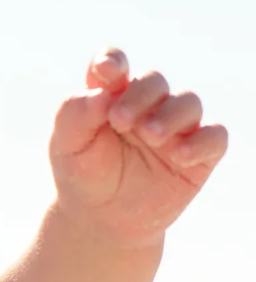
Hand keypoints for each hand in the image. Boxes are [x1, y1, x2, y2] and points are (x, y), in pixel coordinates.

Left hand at [48, 48, 228, 249]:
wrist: (100, 220)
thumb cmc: (83, 175)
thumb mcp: (66, 147)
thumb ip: (75, 114)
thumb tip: (102, 92)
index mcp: (110, 97)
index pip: (114, 65)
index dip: (112, 61)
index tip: (107, 71)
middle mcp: (146, 106)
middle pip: (153, 81)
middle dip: (139, 95)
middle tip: (120, 121)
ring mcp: (176, 128)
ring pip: (188, 102)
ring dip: (171, 114)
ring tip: (151, 135)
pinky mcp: (198, 154)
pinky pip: (215, 137)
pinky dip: (202, 141)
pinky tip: (180, 155)